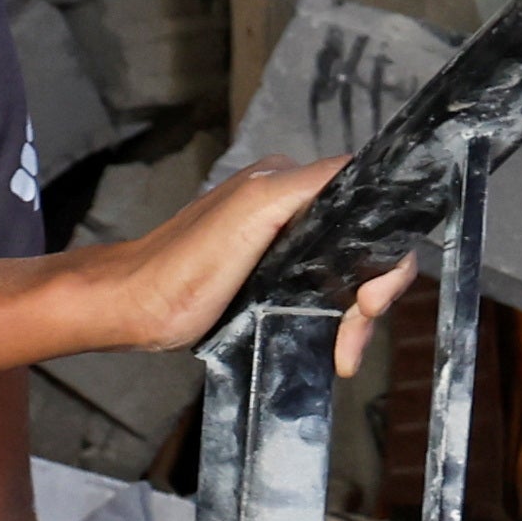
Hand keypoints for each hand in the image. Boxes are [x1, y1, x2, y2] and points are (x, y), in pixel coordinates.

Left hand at [91, 158, 416, 362]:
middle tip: (354, 332)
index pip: (368, 207)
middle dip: (372, 296)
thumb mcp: (252, 209)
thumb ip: (305, 182)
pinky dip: (337, 326)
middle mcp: (293, 212)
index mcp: (290, 184)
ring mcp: (286, 250)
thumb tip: (358, 167)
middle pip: (365, 251)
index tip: (369, 296)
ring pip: (350, 280)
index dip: (383, 253)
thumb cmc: (183, 267)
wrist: (137, 310)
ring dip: (356, 319)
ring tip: (343, 352)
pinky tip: (334, 349)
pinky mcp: (276, 285)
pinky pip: (327, 300)